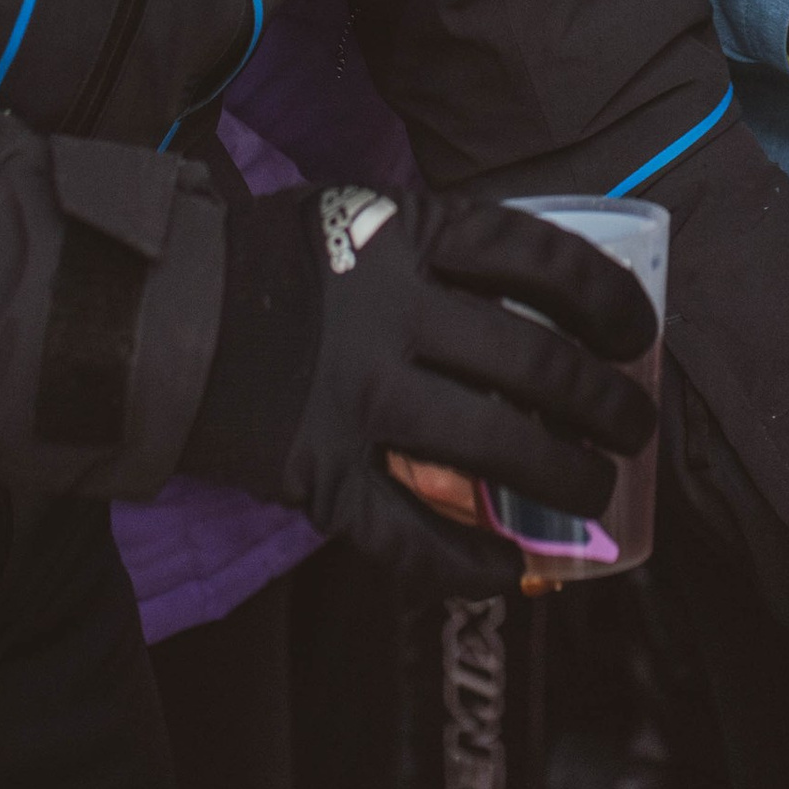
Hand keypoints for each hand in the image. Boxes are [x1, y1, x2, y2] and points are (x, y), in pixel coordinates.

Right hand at [186, 183, 657, 594]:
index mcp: (410, 238)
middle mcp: (394, 317)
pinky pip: (409, 535)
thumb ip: (436, 250)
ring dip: (565, 483)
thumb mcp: (359, 217)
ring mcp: (357, 398)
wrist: (150, 313)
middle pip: (539, 366)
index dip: (610, 301)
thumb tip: (536, 294)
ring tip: (595, 496)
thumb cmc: (268, 261)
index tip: (638, 335)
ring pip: (496, 451)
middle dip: (607, 408)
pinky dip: (466, 563)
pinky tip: (505, 570)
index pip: (544, 259)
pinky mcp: (318, 473)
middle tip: (633, 431)